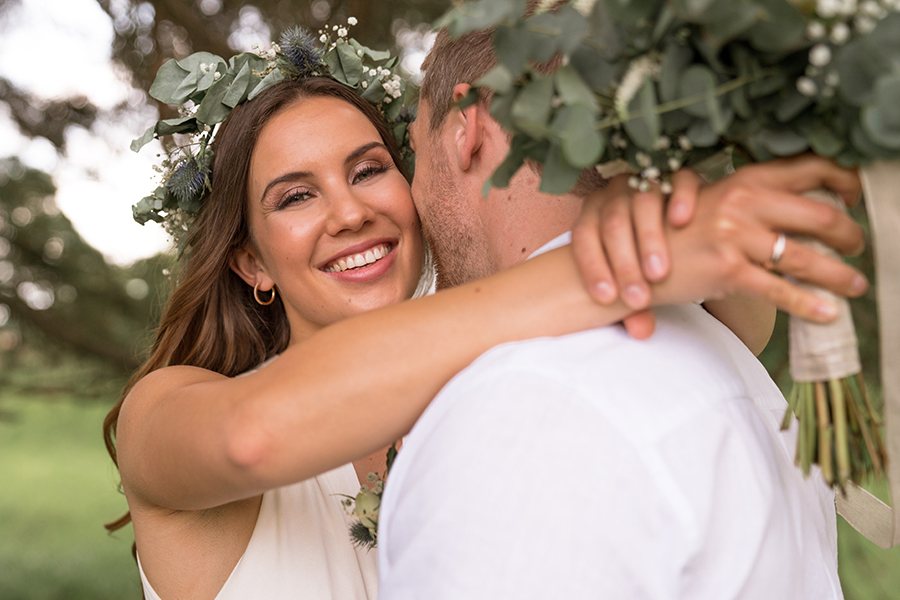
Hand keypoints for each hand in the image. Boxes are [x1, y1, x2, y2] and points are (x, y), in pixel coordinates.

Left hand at [571, 168, 708, 338]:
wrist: (676, 220)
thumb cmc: (644, 255)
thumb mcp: (635, 278)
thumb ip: (635, 304)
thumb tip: (642, 331)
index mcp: (593, 215)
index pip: (583, 238)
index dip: (592, 268)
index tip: (607, 299)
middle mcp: (614, 193)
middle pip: (612, 222)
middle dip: (623, 263)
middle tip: (639, 297)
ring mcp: (645, 179)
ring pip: (642, 200)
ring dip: (649, 239)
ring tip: (659, 273)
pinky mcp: (679, 173)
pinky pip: (678, 178)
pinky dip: (680, 197)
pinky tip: (682, 221)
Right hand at [661, 157, 866, 321]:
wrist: (632, 256)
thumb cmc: (674, 234)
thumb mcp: (713, 204)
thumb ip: (752, 201)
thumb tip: (796, 214)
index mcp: (745, 179)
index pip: (809, 167)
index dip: (843, 179)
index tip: (855, 194)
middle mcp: (744, 201)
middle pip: (820, 214)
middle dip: (850, 235)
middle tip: (858, 247)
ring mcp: (735, 235)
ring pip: (806, 257)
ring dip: (840, 275)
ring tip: (855, 285)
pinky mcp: (727, 269)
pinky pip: (780, 289)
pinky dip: (809, 304)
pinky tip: (828, 313)